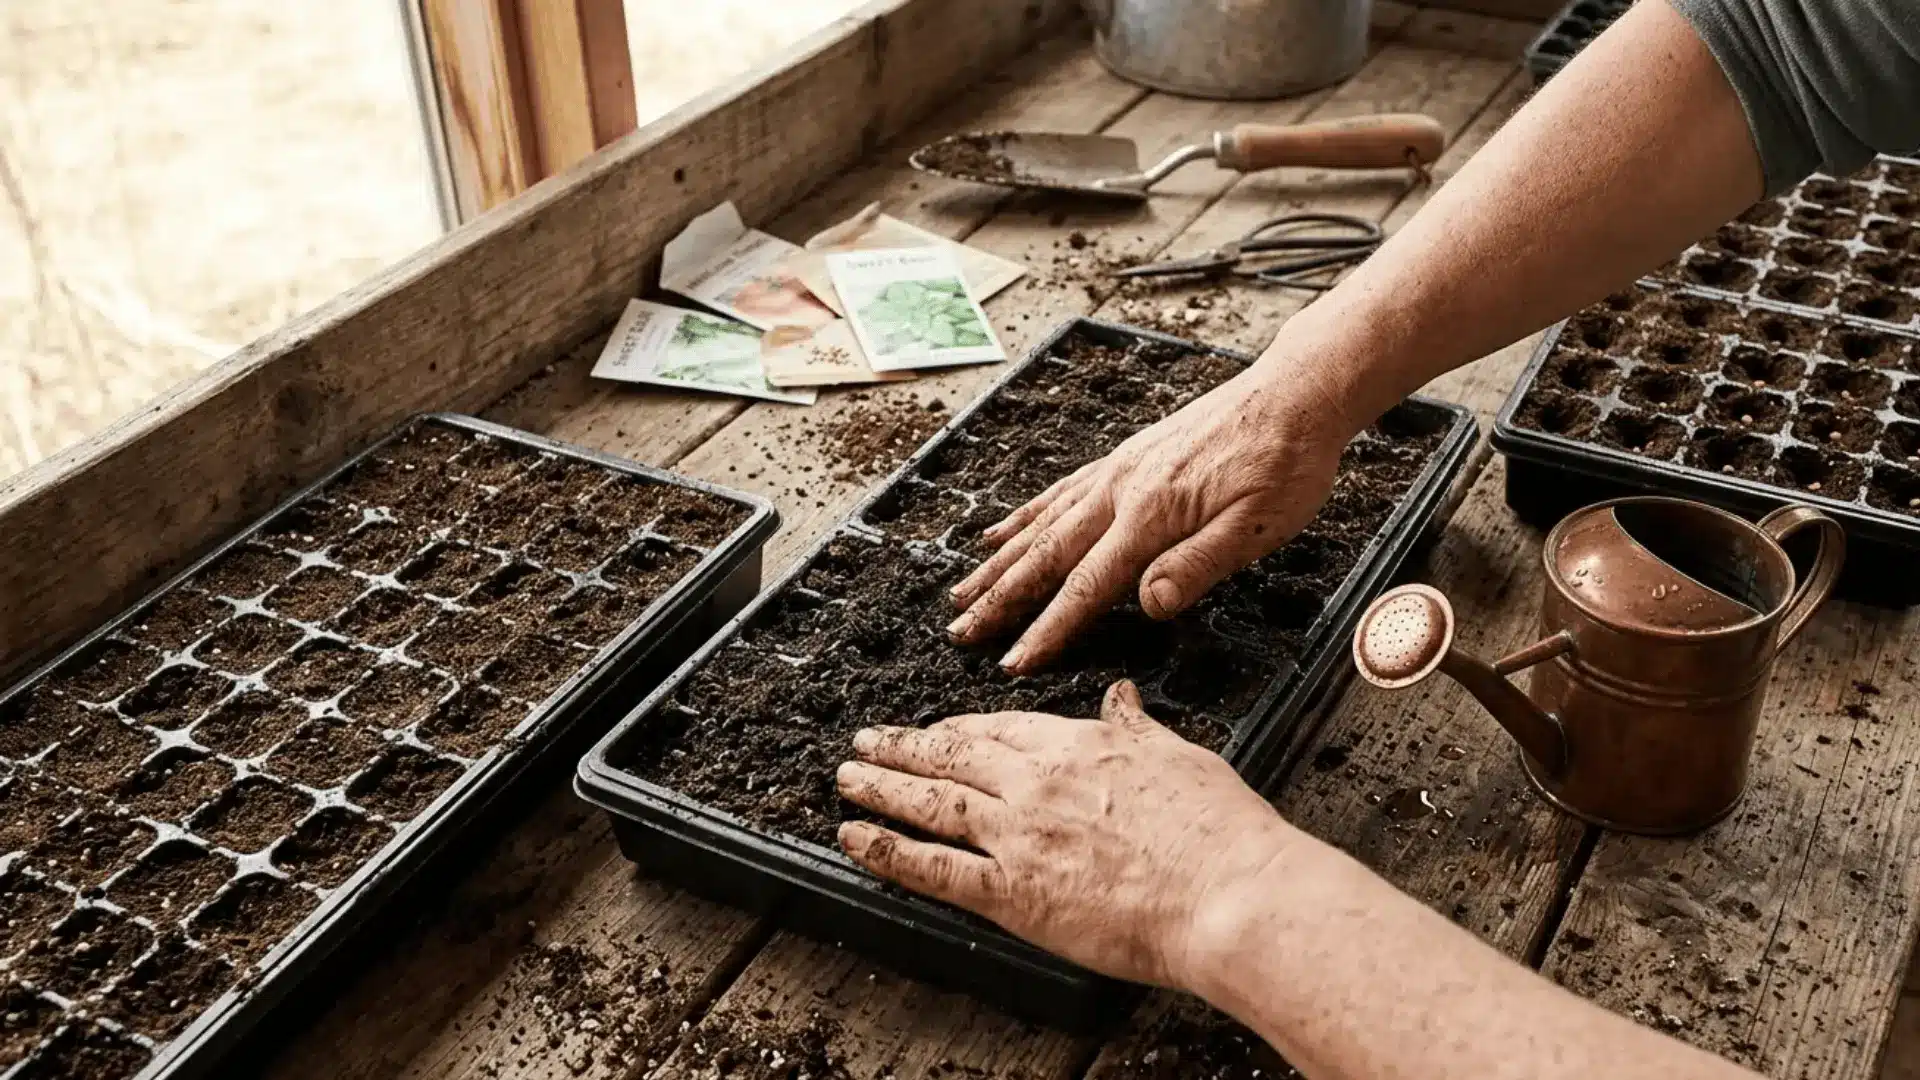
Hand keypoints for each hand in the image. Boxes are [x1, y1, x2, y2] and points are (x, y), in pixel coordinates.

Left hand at [835, 680, 1290, 989]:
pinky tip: (854, 839)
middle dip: (904, 747)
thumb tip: (1123, 696)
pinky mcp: (1009, 892)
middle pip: (954, 756)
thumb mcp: (1178, 755)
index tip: (938, 728)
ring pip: (932, 802)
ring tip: (847, 778)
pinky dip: (887, 852)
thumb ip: (1137, 728)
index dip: (963, 728)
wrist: (1226, 890)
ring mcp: (1017, 836)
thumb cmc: (1218, 831)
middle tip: (866, 741)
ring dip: (882, 787)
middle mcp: (1036, 783)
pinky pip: (932, 869)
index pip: (1003, 729)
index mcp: (1079, 746)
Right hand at [946, 359, 1350, 672]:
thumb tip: (1146, 605)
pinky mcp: (1125, 458)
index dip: (1047, 629)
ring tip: (962, 593)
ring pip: (1041, 525)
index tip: (1013, 662)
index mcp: (1150, 516)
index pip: (1086, 586)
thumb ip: (1196, 566)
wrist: (1293, 395)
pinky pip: (1058, 493)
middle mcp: (1120, 490)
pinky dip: (1023, 516)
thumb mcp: (1257, 528)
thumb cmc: (1284, 464)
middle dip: (999, 598)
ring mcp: (1117, 471)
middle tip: (960, 632)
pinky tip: (998, 532)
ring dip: (997, 563)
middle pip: (1045, 555)